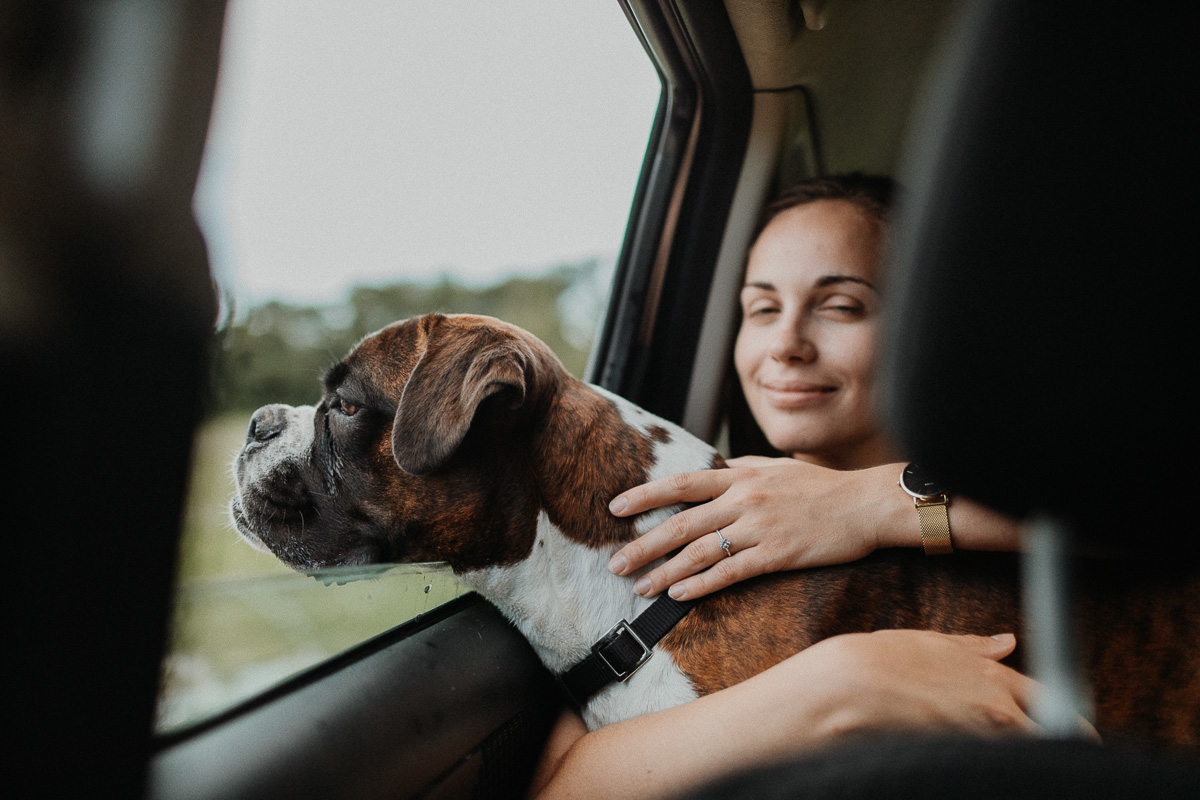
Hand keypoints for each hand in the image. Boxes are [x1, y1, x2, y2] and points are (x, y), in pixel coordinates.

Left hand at [607, 457, 897, 598]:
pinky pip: (730, 572)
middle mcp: (744, 498)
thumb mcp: (777, 468)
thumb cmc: (822, 487)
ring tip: (640, 586)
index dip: (646, 495)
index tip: (616, 508)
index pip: (682, 484)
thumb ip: (743, 468)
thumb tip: (715, 468)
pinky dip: (701, 584)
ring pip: (700, 551)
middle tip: (615, 562)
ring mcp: (759, 527)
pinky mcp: (777, 554)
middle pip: (681, 522)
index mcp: (741, 475)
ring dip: (665, 571)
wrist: (866, 504)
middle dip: (643, 544)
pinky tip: (679, 595)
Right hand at [789, 630, 1097, 740]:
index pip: (1056, 702)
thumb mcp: (929, 642)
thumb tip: (1009, 641)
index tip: (1077, 732)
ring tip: (1026, 763)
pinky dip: (997, 770)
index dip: (1070, 719)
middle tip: (1061, 755)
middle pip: (1058, 736)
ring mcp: (981, 741)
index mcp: (994, 677)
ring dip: (1029, 757)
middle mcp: (998, 711)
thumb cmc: (878, 661)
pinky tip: (982, 768)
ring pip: (1030, 757)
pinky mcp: (961, 763)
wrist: (845, 689)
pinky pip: (995, 769)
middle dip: (1062, 744)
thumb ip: (976, 647)